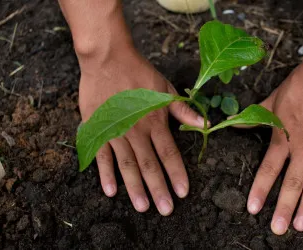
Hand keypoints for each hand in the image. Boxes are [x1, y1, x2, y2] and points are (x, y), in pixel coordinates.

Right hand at [78, 46, 204, 215]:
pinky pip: (102, 155)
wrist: (108, 59)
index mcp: (155, 122)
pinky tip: (111, 191)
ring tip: (143, 207)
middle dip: (158, 189)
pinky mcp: (98, 130)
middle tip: (165, 210)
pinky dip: (106, 173)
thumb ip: (182, 110)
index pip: (169, 153)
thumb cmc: (140, 73)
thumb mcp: (166, 89)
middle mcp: (137, 131)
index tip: (183, 192)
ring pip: (128, 165)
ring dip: (135, 187)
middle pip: (150, 165)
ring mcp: (116, 132)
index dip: (177, 174)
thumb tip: (204, 123)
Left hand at [247, 57, 302, 233]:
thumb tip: (232, 123)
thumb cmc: (302, 83)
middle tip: (277, 229)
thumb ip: (255, 116)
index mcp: (284, 136)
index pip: (269, 169)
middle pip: (292, 182)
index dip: (260, 189)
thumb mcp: (273, 98)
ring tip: (299, 225)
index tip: (253, 208)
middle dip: (283, 208)